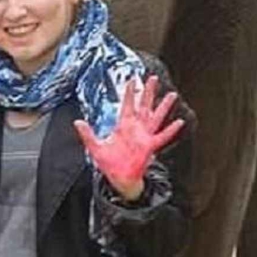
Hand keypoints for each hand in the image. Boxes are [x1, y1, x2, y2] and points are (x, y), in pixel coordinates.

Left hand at [74, 76, 184, 201]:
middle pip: (144, 106)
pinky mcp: (150, 146)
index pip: (127, 105)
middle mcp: (135, 128)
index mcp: (123, 125)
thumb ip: (87, 134)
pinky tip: (179, 122)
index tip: (132, 79)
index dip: (130, 92)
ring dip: (163, 106)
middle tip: (153, 78)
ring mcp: (144, 136)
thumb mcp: (95, 147)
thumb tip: (77, 122)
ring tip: (172, 95)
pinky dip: (170, 130)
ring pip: (156, 117)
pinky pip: (162, 137)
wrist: (119, 177)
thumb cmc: (109, 162)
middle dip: (148, 92)